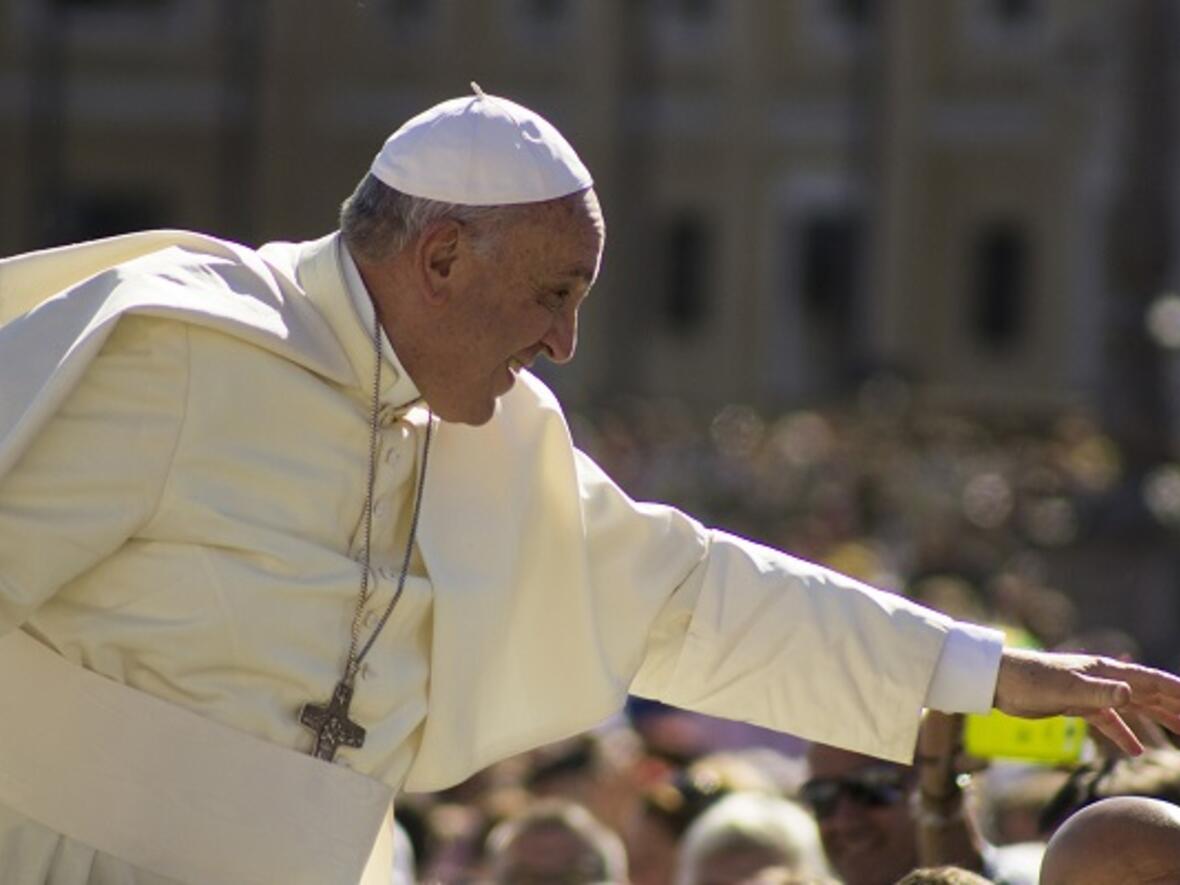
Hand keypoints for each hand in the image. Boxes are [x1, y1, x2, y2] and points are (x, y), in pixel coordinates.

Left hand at [993, 648, 1179, 754]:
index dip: (1178, 691)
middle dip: (1176, 707)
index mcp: (1107, 672)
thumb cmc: (1030, 679)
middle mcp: (1105, 680)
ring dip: (1158, 719)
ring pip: (1134, 706)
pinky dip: (1123, 734)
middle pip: (1149, 694)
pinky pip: (1108, 721)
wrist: (999, 681)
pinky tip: (1136, 750)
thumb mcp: (1066, 688)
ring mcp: (1092, 693)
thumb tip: (1130, 694)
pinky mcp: (1077, 706)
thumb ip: (1099, 692)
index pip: (1153, 681)